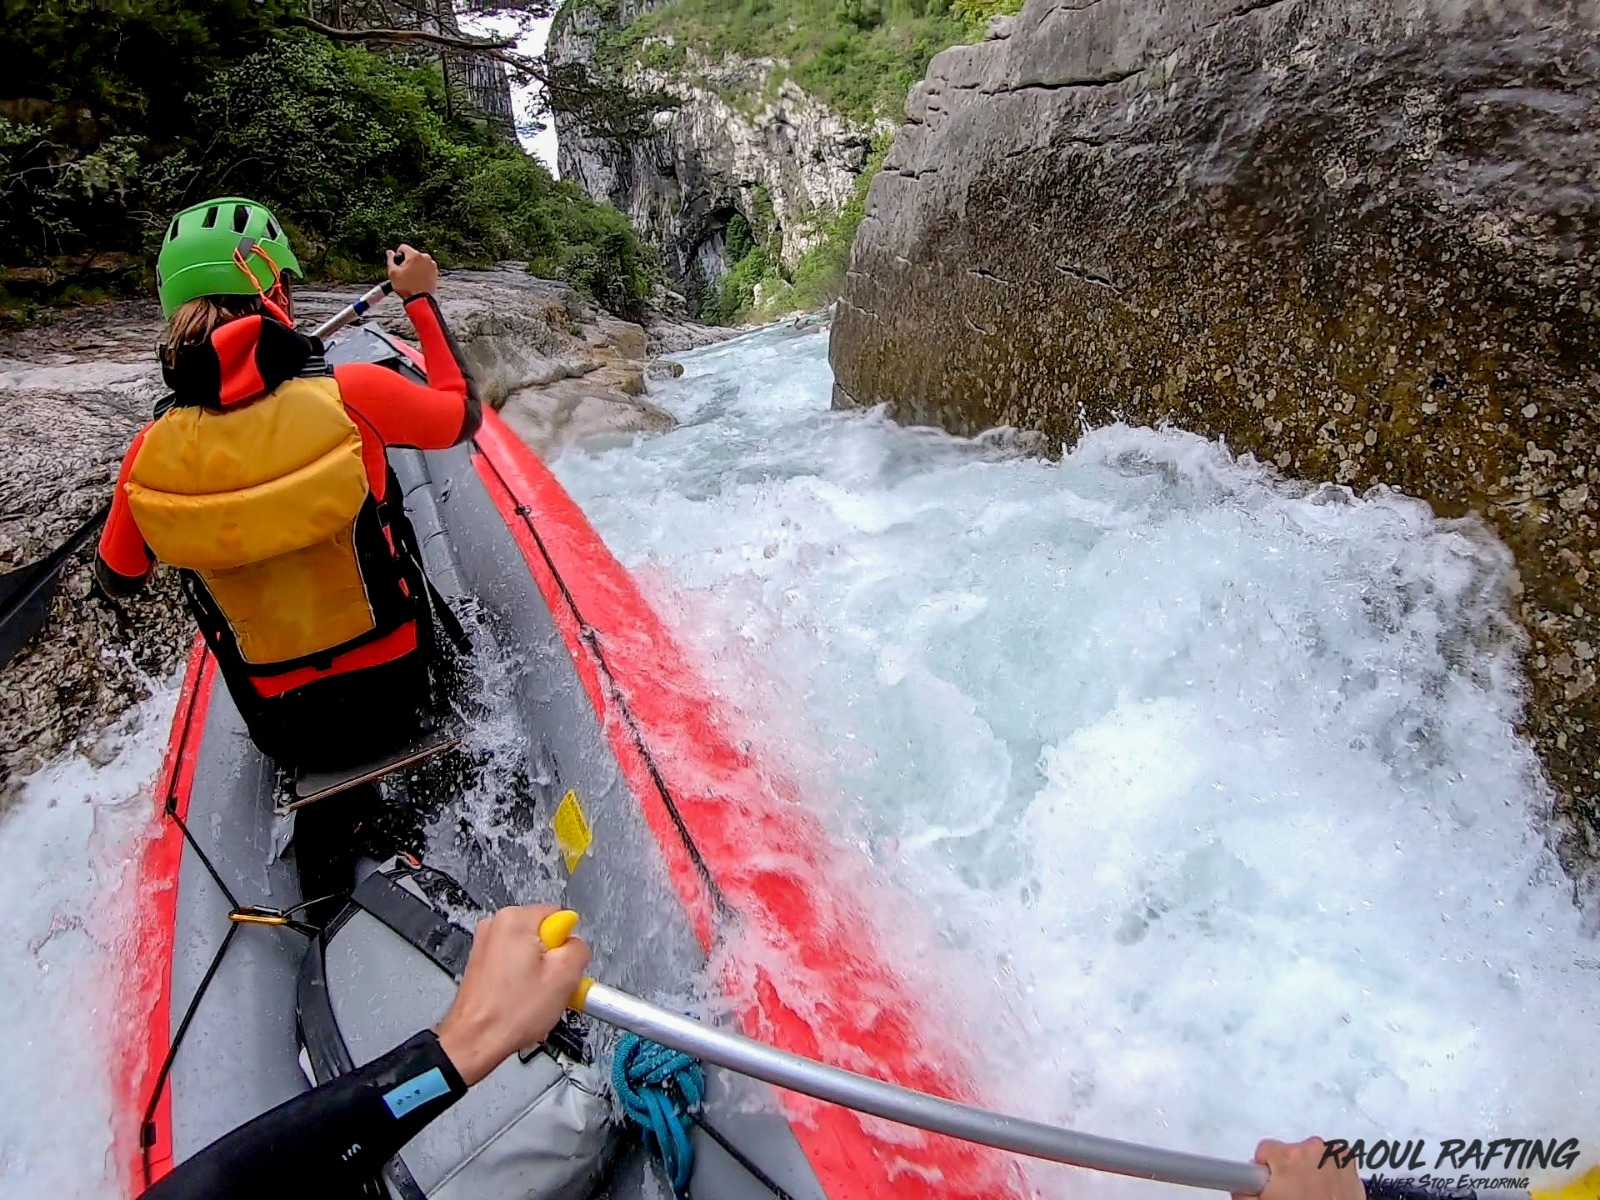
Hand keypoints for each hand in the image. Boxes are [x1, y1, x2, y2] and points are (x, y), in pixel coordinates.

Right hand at [387, 244, 438, 298]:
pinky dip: (421, 271)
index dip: (397, 254)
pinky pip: (426, 267)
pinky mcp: (435, 272)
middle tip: (404, 273)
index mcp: (415, 255)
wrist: (420, 300)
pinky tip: (417, 279)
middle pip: (412, 254)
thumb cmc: (407, 288)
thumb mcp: (393, 273)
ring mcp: (432, 265)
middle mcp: (425, 258)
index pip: (403, 247)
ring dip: (415, 266)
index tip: (397, 262)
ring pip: (420, 261)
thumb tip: (390, 253)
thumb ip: (390, 259)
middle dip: (407, 261)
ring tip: (411, 277)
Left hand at [434, 904, 590, 1085]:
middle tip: (548, 988)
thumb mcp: (564, 976)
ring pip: (530, 954)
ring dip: (539, 976)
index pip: (560, 919)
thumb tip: (577, 943)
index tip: (559, 969)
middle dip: (552, 963)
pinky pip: (515, 967)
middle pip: (544, 937)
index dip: (566, 947)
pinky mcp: (482, 964)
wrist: (474, 1040)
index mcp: (515, 920)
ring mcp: (486, 945)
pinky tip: (521, 1003)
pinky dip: (522, 983)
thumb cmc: (509, 1014)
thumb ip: (579, 949)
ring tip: (533, 999)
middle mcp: (496, 926)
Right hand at [1235, 1139, 1365, 1199]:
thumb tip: (1239, 1184)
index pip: (1264, 1149)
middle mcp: (1312, 1148)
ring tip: (1314, 1194)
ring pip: (1311, 1155)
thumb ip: (1243, 1192)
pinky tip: (1328, 1190)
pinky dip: (1328, 1171)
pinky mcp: (1350, 1162)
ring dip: (1309, 1169)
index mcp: (1287, 1157)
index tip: (1271, 1183)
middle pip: (1289, 1151)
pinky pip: (1331, 1159)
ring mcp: (1334, 1154)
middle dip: (1289, 1170)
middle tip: (1294, 1194)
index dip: (1265, 1168)